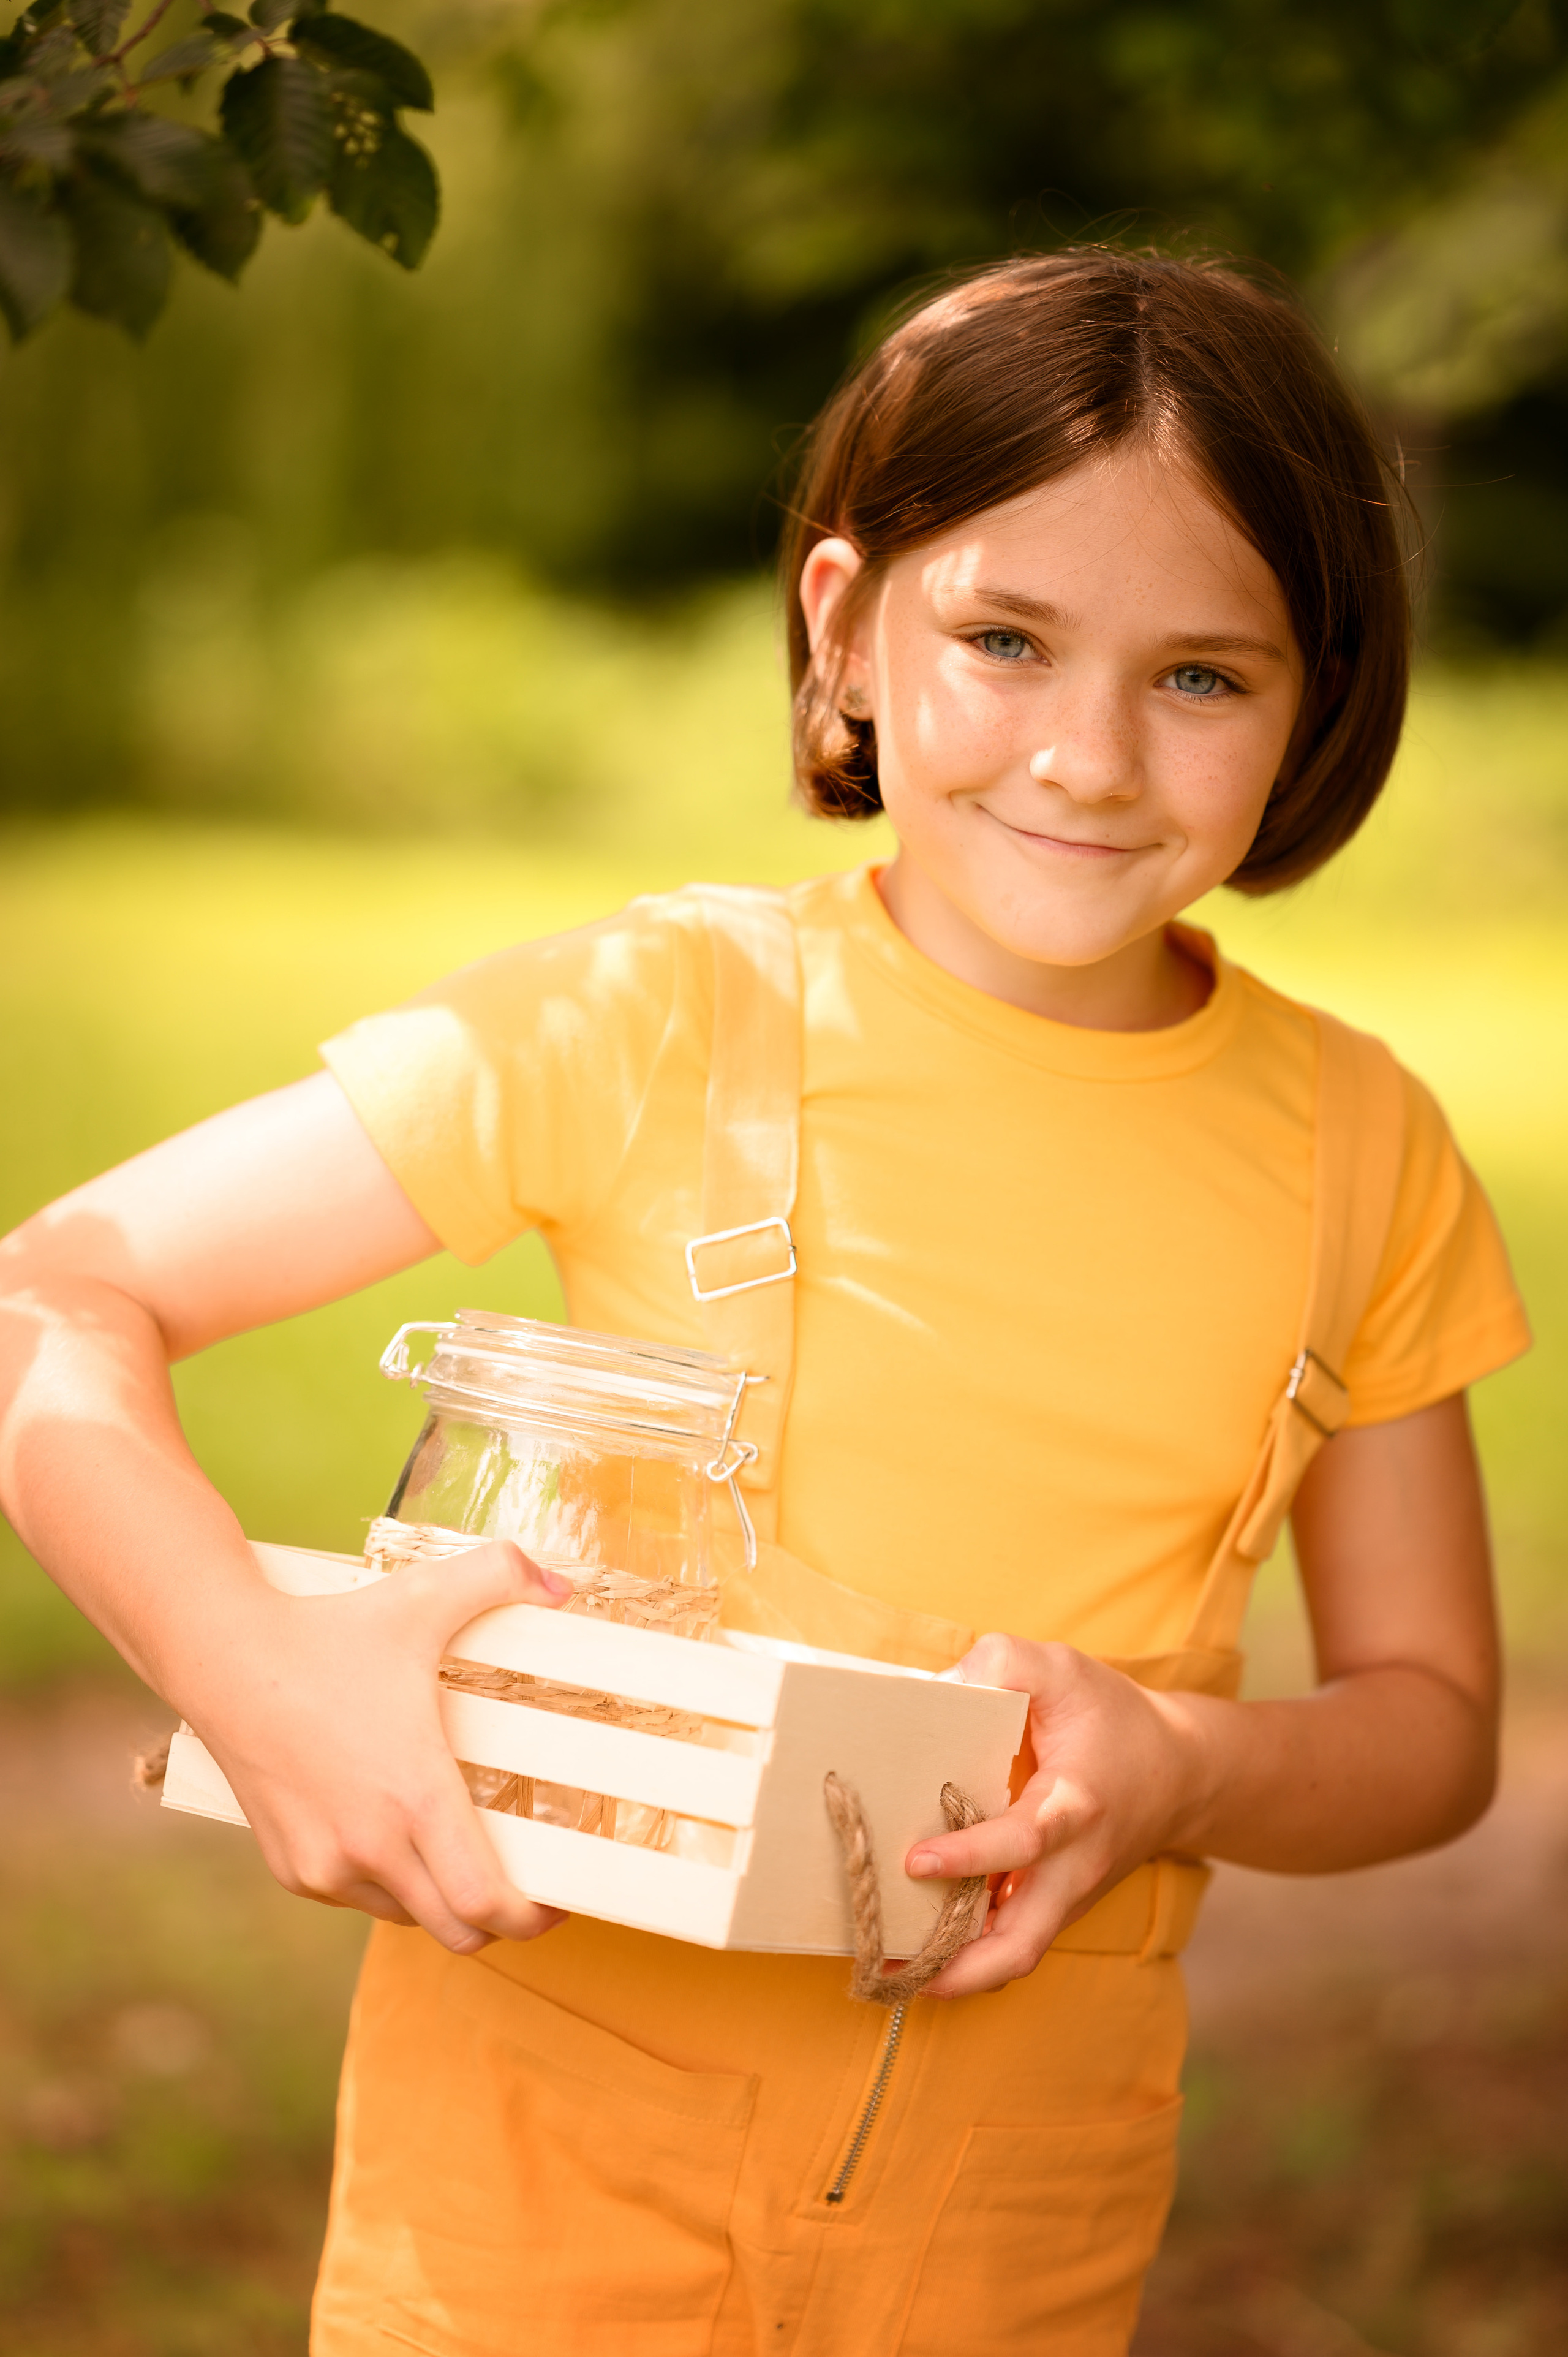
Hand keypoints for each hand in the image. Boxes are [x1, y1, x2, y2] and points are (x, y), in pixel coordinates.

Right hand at [191, 1541, 572, 1955]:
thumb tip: (562, 1586)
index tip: (555, 1903)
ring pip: (407, 1917)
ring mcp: (324, 1865)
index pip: (485, 1901)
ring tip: (460, 1856)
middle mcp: (370, 1846)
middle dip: (497, 1921)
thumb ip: (501, 1574)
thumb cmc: (328, 1633)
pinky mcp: (291, 1868)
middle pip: (455, 1930)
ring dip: (439, 1900)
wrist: (224, 1658)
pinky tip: (396, 1839)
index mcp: (414, 1797)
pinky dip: (388, 1885)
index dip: (530, 1918)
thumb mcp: (423, 1594)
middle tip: (522, 1888)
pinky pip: (358, 1898)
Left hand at [905, 1634, 1202, 1998]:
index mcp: (1076, 1805)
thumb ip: (999, 1664)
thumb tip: (931, 1691)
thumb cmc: (1111, 1717)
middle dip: (958, 1970)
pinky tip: (918, 1948)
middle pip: (1022, 1944)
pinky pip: (1012, 1943)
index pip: (1024, 1842)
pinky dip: (969, 1956)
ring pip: (1014, 1957)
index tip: (917, 1860)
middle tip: (889, 1968)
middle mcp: (1074, 1866)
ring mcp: (1067, 1896)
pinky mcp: (1057, 1906)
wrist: (1180, 1772)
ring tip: (888, 1972)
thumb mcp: (1061, 1669)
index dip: (970, 1856)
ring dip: (956, 1974)